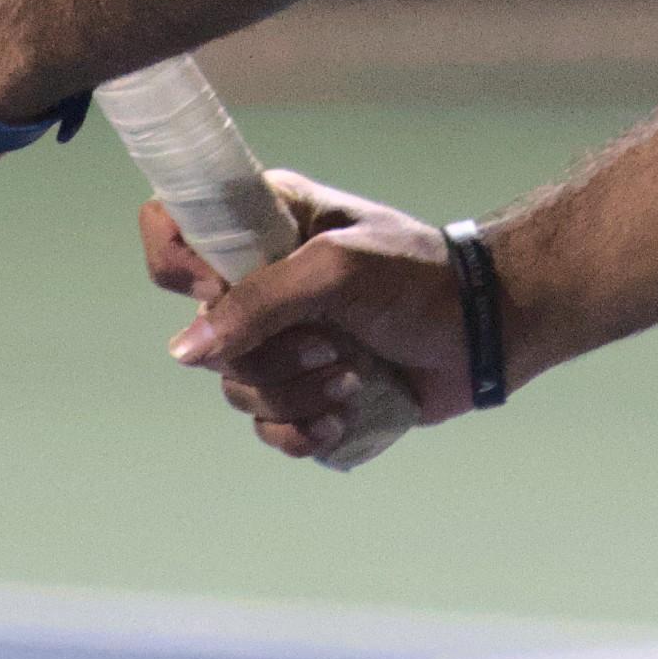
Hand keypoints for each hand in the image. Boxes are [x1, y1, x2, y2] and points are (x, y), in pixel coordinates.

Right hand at [146, 167, 482, 455]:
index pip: (172, 233)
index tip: (216, 291)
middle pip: (207, 338)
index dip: (178, 267)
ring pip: (238, 389)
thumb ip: (259, 302)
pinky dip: (301, 431)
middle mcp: (261, 282)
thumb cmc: (417, 277)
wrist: (485, 331)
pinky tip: (341, 420)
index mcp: (262, 227)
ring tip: (352, 378)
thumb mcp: (336, 270)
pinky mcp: (307, 390)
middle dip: (272, 356)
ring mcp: (283, 339)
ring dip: (297, 395)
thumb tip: (185, 351)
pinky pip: (268, 427)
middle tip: (333, 344)